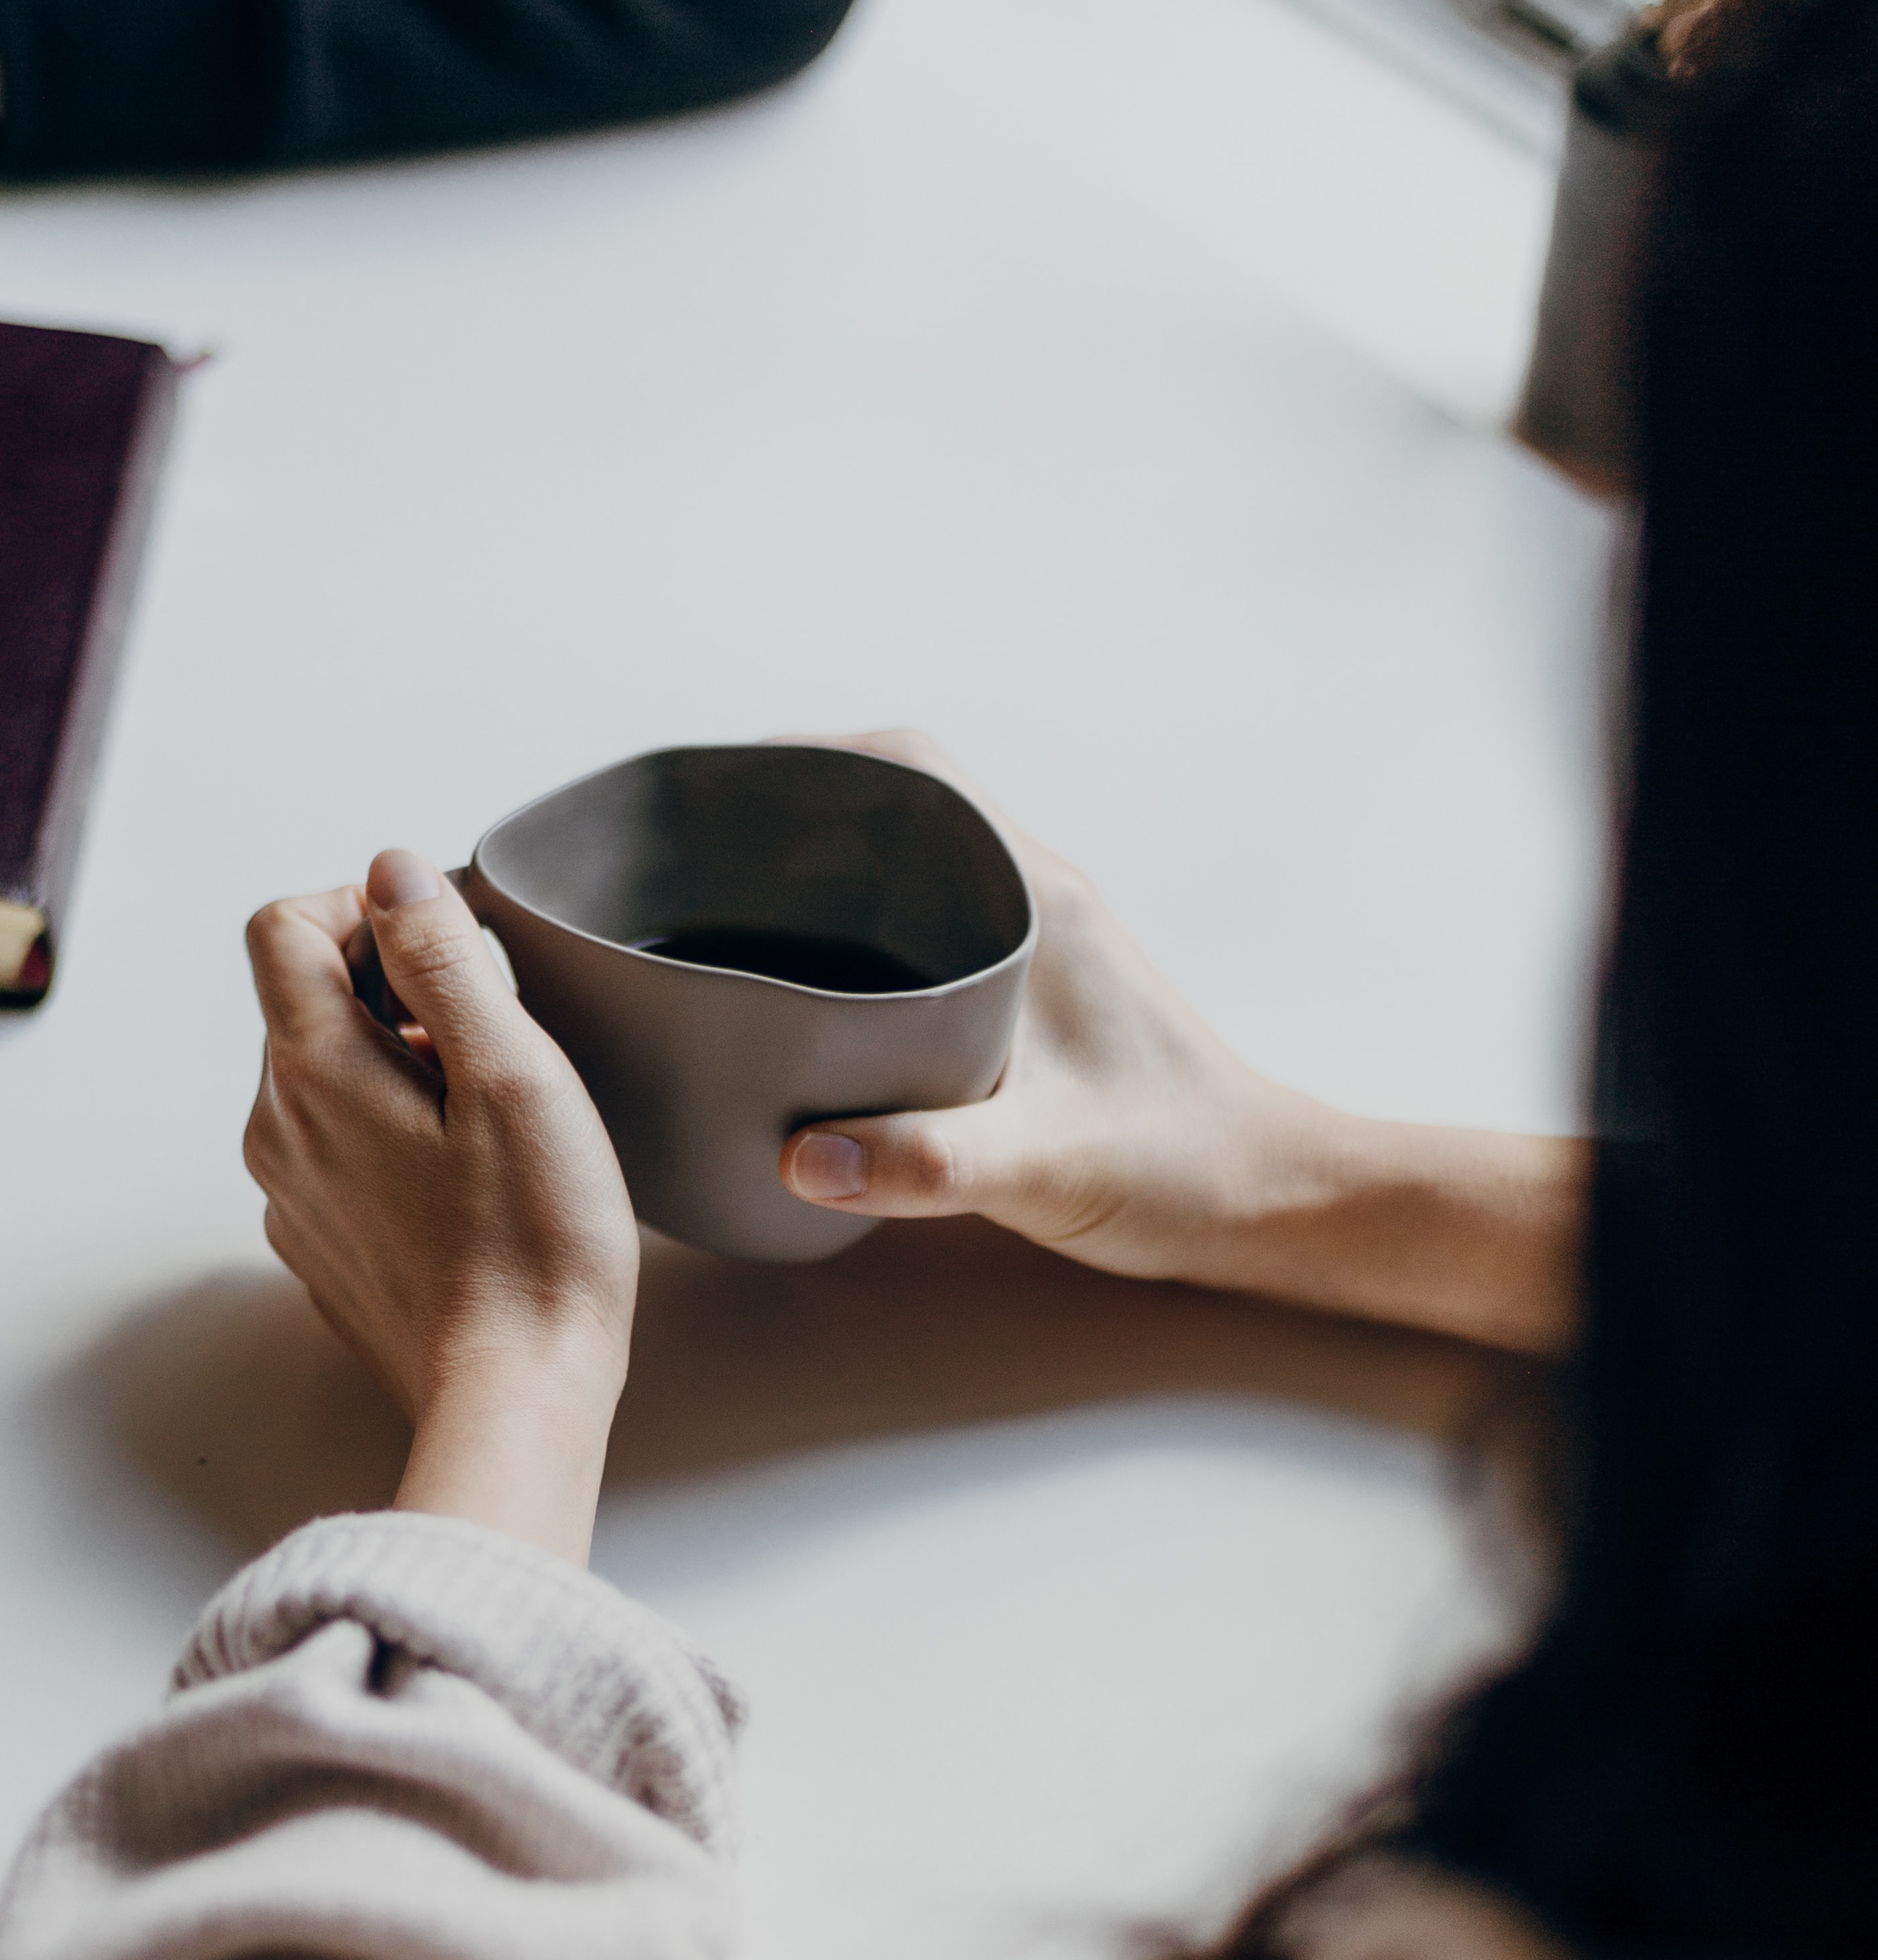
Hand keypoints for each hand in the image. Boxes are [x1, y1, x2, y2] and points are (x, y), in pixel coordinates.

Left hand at [245, 852, 640, 1559]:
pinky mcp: (323, 1246)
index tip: (442, 941)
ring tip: (488, 1116)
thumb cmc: (532, 1243)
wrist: (516, 1396)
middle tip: (491, 1039)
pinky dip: (394, 1133)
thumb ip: (444, 958)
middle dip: (394, 991)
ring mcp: (293, 1195)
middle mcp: (278, 1130)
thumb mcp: (511, 1073)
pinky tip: (468, 1180)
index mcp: (313, 1073)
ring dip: (398, 1064)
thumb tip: (395, 872)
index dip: (362, 908)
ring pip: (326, 1078)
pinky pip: (341, 1150)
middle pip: (305, 1001)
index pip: (283, 928)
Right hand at [780, 735, 1583, 1355]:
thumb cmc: (1178, 1168)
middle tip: (691, 861)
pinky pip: (926, 925)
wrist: (1268, 1201)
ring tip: (721, 917)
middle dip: (790, 815)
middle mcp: (1037, 897)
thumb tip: (800, 1157)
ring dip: (821, 876)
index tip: (721, 790)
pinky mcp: (1032, 990)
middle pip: (895, 804)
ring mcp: (1036, 940)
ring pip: (910, 866)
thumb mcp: (1047, 1166)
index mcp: (1039, 898)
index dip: (811, 758)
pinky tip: (801, 995)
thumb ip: (927, 1162)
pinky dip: (857, 935)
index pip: (914, 769)